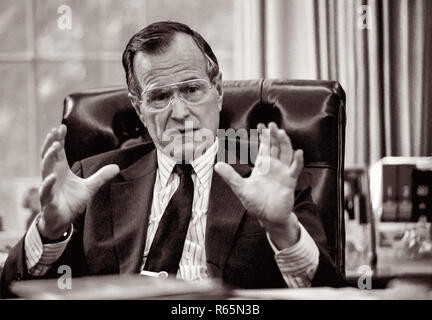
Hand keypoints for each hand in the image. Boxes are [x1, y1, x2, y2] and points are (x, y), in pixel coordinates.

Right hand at [38, 124, 118, 238]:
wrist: (62, 221)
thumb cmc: (71, 202)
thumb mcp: (90, 187)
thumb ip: (101, 176)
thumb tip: (117, 166)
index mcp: (61, 171)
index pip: (59, 152)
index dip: (59, 139)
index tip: (62, 127)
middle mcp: (52, 176)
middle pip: (49, 156)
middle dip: (52, 143)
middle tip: (55, 131)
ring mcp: (48, 187)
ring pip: (45, 170)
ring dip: (49, 158)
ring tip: (55, 147)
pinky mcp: (48, 200)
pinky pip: (45, 191)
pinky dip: (47, 184)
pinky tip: (51, 177)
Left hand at [214, 122, 302, 248]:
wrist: (269, 217)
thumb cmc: (256, 202)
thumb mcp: (241, 188)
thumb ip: (231, 176)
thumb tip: (217, 165)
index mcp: (262, 166)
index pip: (264, 147)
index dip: (263, 136)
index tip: (260, 125)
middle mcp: (274, 166)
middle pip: (275, 147)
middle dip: (273, 135)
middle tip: (271, 125)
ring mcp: (283, 172)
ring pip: (286, 154)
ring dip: (285, 143)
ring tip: (281, 133)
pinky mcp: (290, 181)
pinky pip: (295, 169)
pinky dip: (298, 161)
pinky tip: (298, 153)